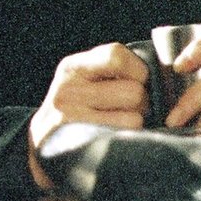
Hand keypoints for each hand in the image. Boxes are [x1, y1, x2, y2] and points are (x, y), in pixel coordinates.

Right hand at [27, 42, 147, 188]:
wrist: (42, 145)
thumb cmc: (76, 106)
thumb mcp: (82, 78)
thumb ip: (109, 68)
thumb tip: (158, 67)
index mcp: (72, 68)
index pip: (116, 55)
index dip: (137, 69)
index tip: (139, 80)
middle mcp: (68, 91)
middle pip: (133, 92)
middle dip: (141, 102)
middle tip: (131, 108)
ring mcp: (72, 120)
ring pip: (134, 119)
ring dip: (136, 124)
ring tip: (122, 124)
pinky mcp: (81, 145)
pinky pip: (125, 140)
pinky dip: (130, 140)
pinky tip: (119, 139)